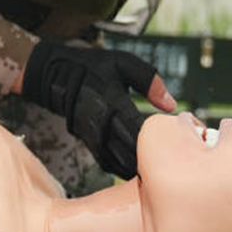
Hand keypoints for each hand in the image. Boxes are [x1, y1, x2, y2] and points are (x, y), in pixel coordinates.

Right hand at [20, 39, 175, 178]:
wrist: (58, 78)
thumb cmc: (94, 68)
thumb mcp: (123, 63)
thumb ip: (150, 81)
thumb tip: (170, 105)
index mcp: (113, 102)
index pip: (138, 128)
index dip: (156, 137)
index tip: (173, 138)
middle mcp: (101, 124)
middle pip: (130, 150)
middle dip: (150, 156)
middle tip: (170, 157)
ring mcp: (93, 136)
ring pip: (119, 161)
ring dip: (136, 166)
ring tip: (156, 166)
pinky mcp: (89, 144)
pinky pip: (107, 163)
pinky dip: (122, 168)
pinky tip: (136, 168)